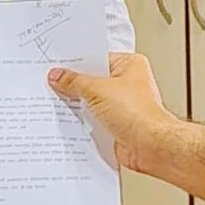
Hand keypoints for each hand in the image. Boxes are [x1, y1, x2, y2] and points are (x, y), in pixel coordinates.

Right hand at [48, 53, 177, 174]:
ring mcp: (123, 105)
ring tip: (59, 103)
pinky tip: (70, 122)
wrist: (151, 146)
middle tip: (53, 85)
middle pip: (93, 81)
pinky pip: (95, 119)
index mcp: (130, 65)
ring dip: (79, 106)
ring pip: (93, 102)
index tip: (56, 66)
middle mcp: (129, 83)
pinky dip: (84, 122)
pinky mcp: (118, 124)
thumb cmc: (139, 114)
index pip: (97, 59)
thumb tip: (59, 76)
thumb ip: (75, 82)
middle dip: (75, 86)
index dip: (76, 63)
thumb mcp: (98, 90)